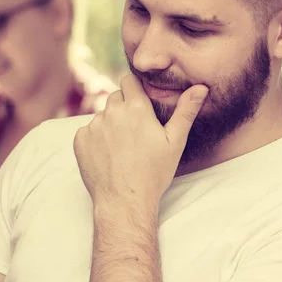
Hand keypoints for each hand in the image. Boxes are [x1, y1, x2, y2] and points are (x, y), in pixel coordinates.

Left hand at [74, 74, 207, 208]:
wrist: (124, 201)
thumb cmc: (153, 173)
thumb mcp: (175, 141)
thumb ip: (186, 111)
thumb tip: (200, 88)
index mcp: (135, 107)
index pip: (130, 80)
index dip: (136, 91)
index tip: (142, 105)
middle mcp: (111, 112)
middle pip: (116, 97)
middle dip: (124, 108)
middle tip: (136, 132)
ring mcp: (93, 126)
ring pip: (102, 115)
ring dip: (111, 124)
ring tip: (123, 148)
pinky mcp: (80, 140)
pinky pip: (88, 131)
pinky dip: (96, 139)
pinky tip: (109, 155)